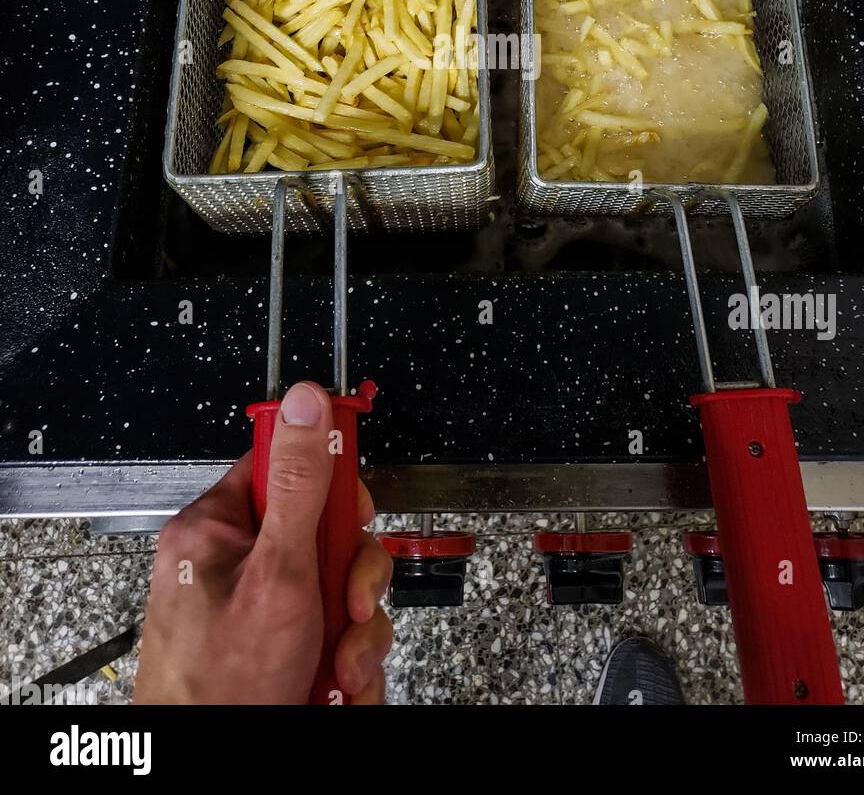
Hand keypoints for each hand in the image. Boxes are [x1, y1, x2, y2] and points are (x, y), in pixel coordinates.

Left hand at [135, 381, 392, 704]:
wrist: (211, 773)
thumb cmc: (218, 690)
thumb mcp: (276, 575)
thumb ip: (299, 485)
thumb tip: (306, 401)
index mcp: (218, 529)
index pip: (285, 463)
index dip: (330, 481)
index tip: (355, 506)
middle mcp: (237, 565)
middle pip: (326, 532)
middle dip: (354, 581)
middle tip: (347, 607)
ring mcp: (261, 610)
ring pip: (341, 589)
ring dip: (356, 636)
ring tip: (338, 669)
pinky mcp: (283, 649)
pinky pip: (337, 635)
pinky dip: (347, 666)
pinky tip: (332, 687)